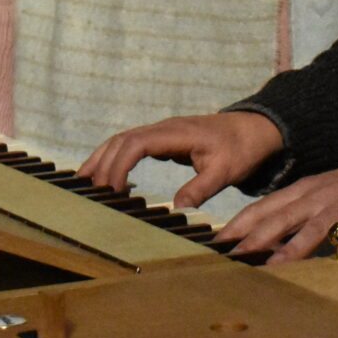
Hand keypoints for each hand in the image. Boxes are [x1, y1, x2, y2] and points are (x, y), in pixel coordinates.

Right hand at [79, 112, 283, 209]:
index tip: (111, 189)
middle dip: (102, 163)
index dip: (119, 164)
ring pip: (123, 139)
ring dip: (103, 158)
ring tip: (84, 181)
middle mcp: (164, 128)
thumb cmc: (241, 149)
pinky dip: (116, 158)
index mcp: (176, 133)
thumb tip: (176, 209)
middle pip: (122, 139)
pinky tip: (110, 179)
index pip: (137, 143)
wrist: (253, 129)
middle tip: (87, 190)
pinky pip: (133, 145)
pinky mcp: (164, 139)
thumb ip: (200, 188)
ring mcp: (162, 132)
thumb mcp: (225, 172)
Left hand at [217, 145, 337, 263]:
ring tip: (275, 269)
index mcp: (302, 191)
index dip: (238, 224)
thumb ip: (295, 213)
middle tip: (231, 257)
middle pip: (281, 217)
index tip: (216, 242)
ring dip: (294, 249)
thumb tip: (264, 242)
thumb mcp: (319, 194)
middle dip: (255, 237)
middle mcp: (317, 196)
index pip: (263, 207)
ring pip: (314, 228)